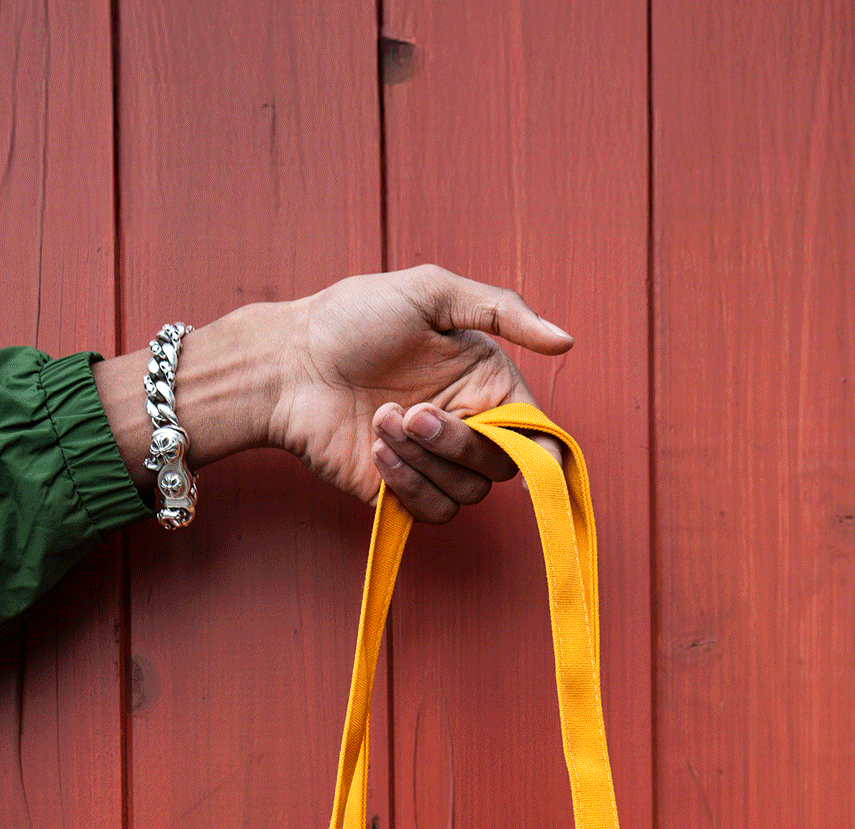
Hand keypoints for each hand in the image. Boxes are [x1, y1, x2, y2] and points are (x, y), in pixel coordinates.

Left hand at [96, 266, 572, 524]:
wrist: (287, 364)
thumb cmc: (351, 318)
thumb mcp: (430, 292)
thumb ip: (501, 311)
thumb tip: (566, 341)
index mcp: (482, 382)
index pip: (532, 431)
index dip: (540, 448)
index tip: (535, 452)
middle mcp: (464, 426)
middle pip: (499, 467)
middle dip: (458, 443)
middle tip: (413, 412)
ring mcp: (432, 464)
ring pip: (466, 494)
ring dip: (423, 461)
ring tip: (382, 418)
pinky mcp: (400, 493)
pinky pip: (430, 511)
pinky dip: (406, 482)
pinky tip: (375, 448)